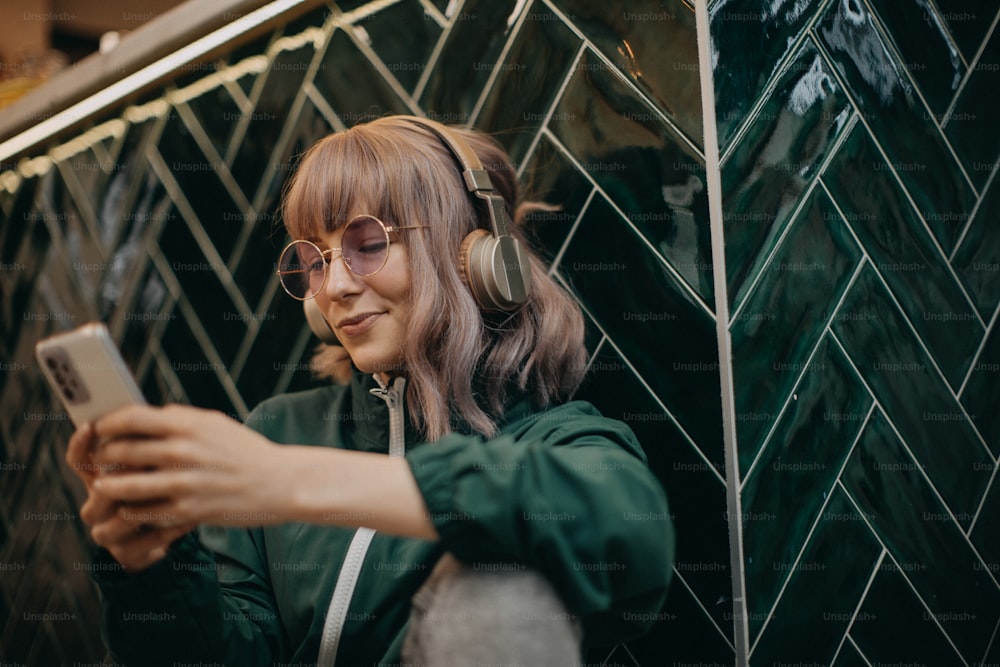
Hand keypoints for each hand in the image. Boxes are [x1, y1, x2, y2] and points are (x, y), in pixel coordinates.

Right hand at [67, 421, 194, 571]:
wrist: (190, 520)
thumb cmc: (179, 479)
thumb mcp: (173, 453)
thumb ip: (160, 438)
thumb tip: (164, 414)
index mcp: (106, 476)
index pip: (81, 459)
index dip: (81, 444)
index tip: (92, 427)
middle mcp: (101, 505)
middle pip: (96, 494)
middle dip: (118, 480)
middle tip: (145, 467)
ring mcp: (110, 531)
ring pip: (106, 529)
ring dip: (137, 514)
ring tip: (167, 501)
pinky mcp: (128, 555)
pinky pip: (134, 550)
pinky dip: (161, 535)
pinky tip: (186, 522)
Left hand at [90, 404, 289, 528]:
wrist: (279, 482)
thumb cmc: (245, 450)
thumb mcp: (214, 423)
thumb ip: (178, 418)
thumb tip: (142, 417)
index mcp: (188, 424)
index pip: (131, 418)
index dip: (107, 423)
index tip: (99, 428)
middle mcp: (182, 451)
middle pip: (121, 450)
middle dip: (103, 455)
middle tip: (100, 459)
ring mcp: (183, 483)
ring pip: (124, 485)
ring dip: (108, 485)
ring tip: (104, 484)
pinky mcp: (187, 510)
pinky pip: (143, 511)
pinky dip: (131, 508)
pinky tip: (130, 505)